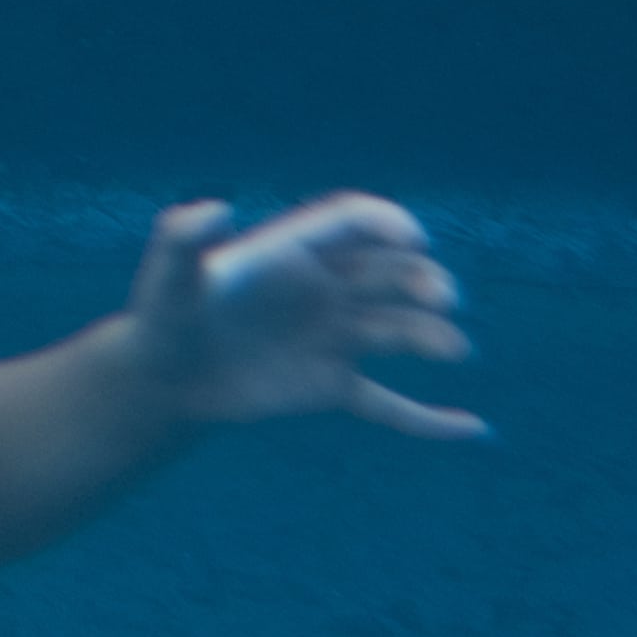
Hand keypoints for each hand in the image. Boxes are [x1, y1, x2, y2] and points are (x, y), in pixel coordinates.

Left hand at [122, 194, 484, 439]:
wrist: (165, 377)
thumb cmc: (164, 315)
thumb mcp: (168, 276)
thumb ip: (182, 238)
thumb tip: (214, 207)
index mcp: (292, 250)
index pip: (352, 222)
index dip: (384, 222)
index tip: (413, 238)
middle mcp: (323, 288)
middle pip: (388, 272)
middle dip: (421, 279)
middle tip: (442, 298)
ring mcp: (333, 337)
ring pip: (397, 330)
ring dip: (432, 336)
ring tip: (454, 348)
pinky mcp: (331, 385)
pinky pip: (389, 404)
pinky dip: (428, 420)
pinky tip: (473, 429)